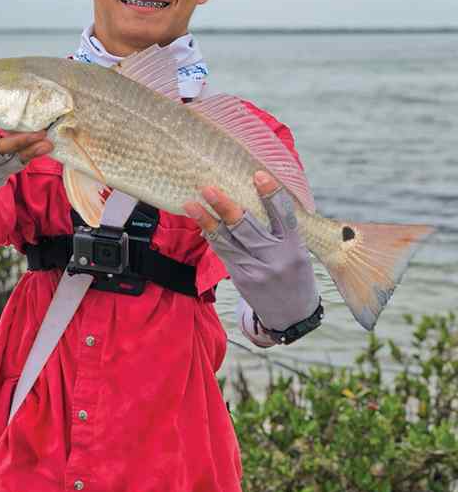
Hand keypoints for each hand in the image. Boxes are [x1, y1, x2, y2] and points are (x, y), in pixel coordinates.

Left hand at [184, 171, 319, 333]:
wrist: (293, 317)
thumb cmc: (297, 275)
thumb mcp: (299, 252)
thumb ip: (282, 229)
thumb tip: (258, 196)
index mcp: (295, 249)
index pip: (283, 216)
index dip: (271, 195)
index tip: (258, 175)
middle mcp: (275, 259)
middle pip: (247, 228)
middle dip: (226, 207)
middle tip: (209, 189)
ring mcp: (255, 271)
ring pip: (227, 241)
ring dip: (206, 221)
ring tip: (191, 204)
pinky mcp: (240, 279)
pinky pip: (223, 252)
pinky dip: (212, 236)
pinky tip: (201, 222)